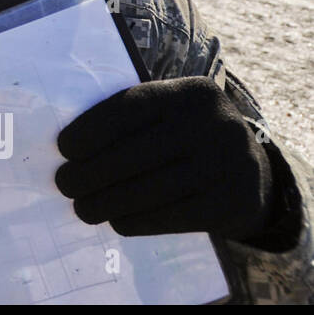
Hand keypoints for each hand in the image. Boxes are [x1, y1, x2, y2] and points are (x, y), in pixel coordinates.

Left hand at [55, 76, 274, 240]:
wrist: (251, 172)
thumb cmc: (185, 139)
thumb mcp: (168, 115)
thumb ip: (129, 121)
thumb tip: (66, 149)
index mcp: (190, 93)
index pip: (128, 109)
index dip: (89, 130)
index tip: (63, 149)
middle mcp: (213, 123)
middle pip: (134, 154)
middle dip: (89, 173)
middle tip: (65, 184)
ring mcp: (229, 164)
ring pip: (149, 190)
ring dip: (106, 202)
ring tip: (82, 208)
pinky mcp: (234, 202)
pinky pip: (171, 216)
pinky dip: (136, 221)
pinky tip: (116, 221)